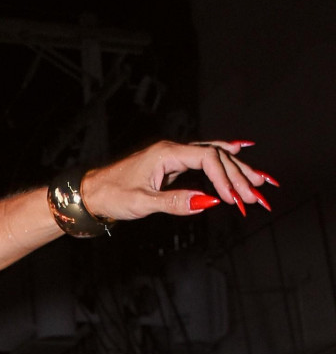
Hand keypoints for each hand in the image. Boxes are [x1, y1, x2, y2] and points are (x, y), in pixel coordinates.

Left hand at [81, 140, 276, 223]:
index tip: (236, 198)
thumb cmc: (112, 195)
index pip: (207, 160)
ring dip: (237, 169)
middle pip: (216, 157)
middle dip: (240, 176)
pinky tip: (239, 153)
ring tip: (261, 180)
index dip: (225, 179)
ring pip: (213, 157)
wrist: (91, 192)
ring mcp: (174, 156)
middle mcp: (173, 150)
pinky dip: (223, 161)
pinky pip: (204, 160)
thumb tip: (207, 203)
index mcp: (167, 153)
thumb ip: (175, 202)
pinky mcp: (172, 166)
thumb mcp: (143, 203)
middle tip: (260, 194)